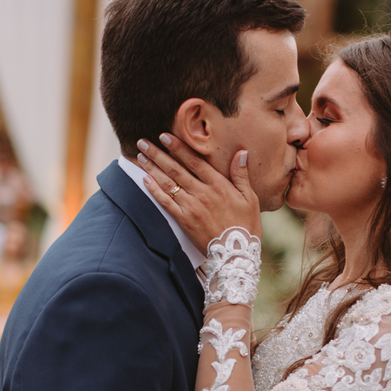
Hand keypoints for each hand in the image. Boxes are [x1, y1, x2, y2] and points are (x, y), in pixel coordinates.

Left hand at [136, 134, 261, 252]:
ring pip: (168, 183)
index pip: (194, 161)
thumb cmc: (246, 226)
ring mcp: (191, 207)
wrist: (237, 254)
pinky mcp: (184, 221)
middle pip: (176, 169)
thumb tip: (241, 152)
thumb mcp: (251, 199)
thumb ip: (241, 175)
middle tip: (143, 142)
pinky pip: (166, 202)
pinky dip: (154, 190)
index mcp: (219, 185)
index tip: (164, 136)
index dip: (178, 147)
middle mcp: (202, 193)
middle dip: (158, 154)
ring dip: (152, 168)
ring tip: (140, 156)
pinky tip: (145, 180)